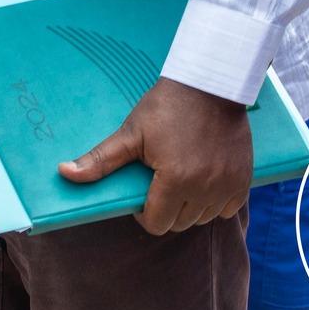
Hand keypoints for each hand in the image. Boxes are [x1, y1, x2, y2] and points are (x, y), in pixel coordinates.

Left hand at [58, 77, 251, 234]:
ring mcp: (228, 185)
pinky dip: (214, 202)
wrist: (210, 85)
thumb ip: (100, 160)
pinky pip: (227, 209)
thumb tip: (64, 173)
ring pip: (203, 218)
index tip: (141, 194)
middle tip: (158, 184)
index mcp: (175, 180)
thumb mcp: (130, 133)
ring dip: (189, 208)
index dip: (144, 213)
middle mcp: (205, 188)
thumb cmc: (166, 106)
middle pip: (179, 224)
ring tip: (178, 181)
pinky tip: (202, 182)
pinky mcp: (244, 179)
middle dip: (165, 210)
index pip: (157, 224)